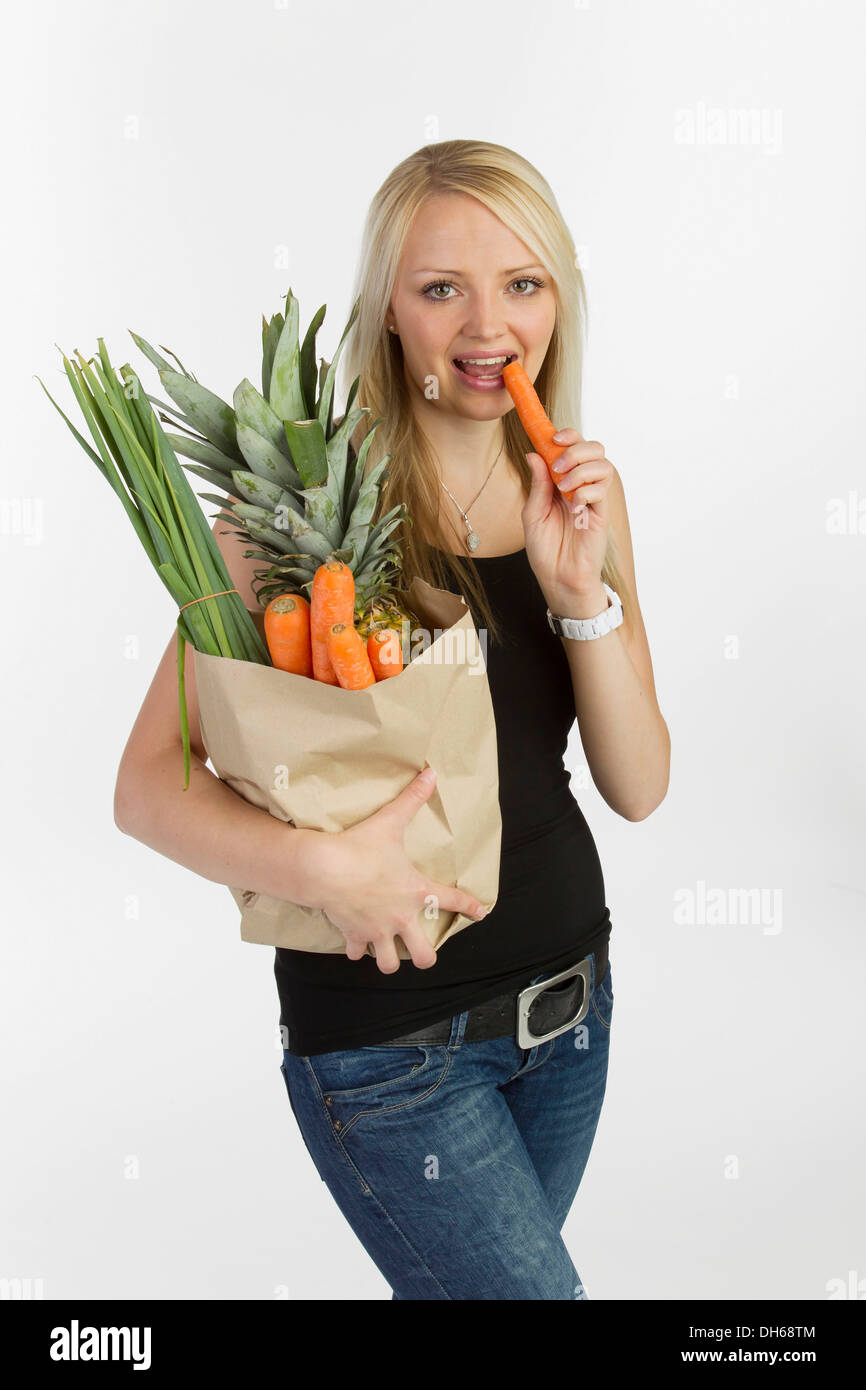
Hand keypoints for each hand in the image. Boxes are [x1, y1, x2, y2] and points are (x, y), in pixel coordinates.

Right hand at [301, 768, 487, 973]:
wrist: (326, 868)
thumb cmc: (361, 847)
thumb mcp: (390, 822)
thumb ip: (412, 799)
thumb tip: (431, 773)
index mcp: (415, 891)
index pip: (452, 900)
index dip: (469, 907)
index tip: (480, 913)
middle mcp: (401, 917)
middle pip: (424, 955)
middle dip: (425, 956)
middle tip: (421, 949)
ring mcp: (378, 930)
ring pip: (390, 964)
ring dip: (389, 959)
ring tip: (388, 951)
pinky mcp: (354, 935)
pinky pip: (357, 952)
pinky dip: (357, 949)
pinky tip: (356, 942)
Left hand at [521, 429, 613, 608]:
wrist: (557, 578)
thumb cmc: (545, 549)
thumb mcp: (532, 513)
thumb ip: (537, 484)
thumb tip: (533, 453)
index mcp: (563, 481)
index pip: (573, 447)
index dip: (567, 435)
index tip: (552, 437)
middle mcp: (581, 486)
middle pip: (594, 448)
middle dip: (576, 448)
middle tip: (558, 464)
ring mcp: (593, 499)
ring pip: (603, 465)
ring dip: (581, 469)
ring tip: (564, 488)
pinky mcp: (601, 514)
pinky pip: (602, 490)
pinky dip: (585, 491)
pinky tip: (574, 507)